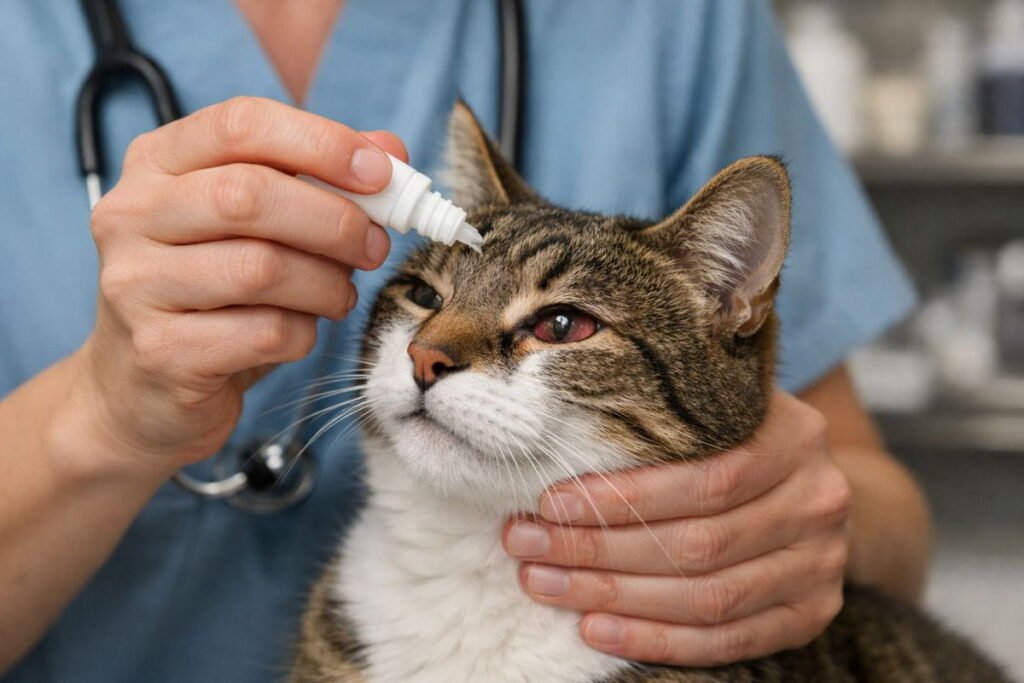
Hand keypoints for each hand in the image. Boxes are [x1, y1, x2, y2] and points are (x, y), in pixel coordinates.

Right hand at [72, 96, 407, 475]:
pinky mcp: (162, 351)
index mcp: (157, 163)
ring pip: (261, 269)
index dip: (321, 143)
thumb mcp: (258, 223)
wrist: (144, 388)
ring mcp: (137, 285)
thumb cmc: (213, 290)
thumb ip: (319, 178)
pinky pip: (265, 333)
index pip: (240, 124)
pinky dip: (305, 333)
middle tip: (375, 246)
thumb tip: (391, 150)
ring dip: (327, 284)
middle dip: (335, 221)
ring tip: (339, 295)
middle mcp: (132, 215)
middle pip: (249, 196)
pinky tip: (300, 331)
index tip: (381, 173)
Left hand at [502, 389, 852, 666]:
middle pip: (699, 543)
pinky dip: (657, 641)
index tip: (551, 502)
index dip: (624, 498)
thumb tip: (557, 425)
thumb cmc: (739, 437)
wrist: (812, 485)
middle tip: (528, 545)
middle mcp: (818, 501)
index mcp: (794, 437)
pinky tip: (596, 629)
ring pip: (708, 598)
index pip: (704, 478)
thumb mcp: (718, 407)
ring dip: (615, 597)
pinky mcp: (810, 615)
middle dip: (599, 548)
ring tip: (546, 585)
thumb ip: (663, 413)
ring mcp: (820, 564)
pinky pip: (728, 641)